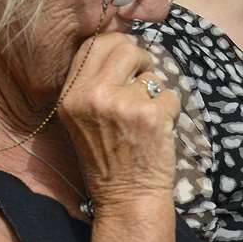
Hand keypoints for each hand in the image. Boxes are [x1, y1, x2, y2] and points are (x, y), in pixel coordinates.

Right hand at [58, 33, 180, 204]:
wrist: (126, 197)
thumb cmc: (107, 159)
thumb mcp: (82, 119)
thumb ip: (93, 84)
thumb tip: (122, 48)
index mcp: (71, 95)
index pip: (94, 43)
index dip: (116, 45)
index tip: (127, 60)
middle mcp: (92, 95)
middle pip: (124, 47)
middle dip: (141, 59)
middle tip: (144, 80)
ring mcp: (122, 104)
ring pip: (151, 74)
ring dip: (156, 92)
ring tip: (146, 117)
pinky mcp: (151, 115)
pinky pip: (171, 95)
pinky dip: (170, 112)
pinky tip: (158, 131)